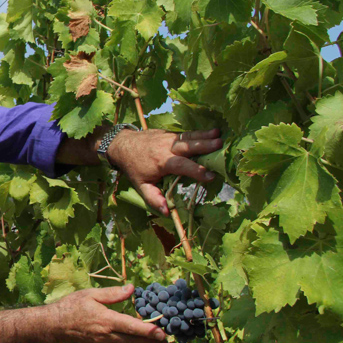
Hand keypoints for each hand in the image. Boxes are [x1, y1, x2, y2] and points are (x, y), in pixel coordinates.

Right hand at [46, 284, 166, 342]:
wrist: (55, 324)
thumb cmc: (72, 305)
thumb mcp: (91, 294)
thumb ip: (113, 293)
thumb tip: (132, 289)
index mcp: (106, 320)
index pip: (132, 327)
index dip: (149, 331)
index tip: (163, 333)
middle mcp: (106, 336)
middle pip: (134, 341)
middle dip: (152, 342)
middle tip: (167, 342)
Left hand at [106, 128, 221, 215]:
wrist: (122, 145)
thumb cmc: (133, 167)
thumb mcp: (141, 185)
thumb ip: (154, 198)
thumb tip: (167, 212)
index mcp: (162, 162)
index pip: (182, 166)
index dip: (196, 171)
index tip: (211, 176)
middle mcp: (167, 148)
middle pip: (187, 146)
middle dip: (204, 145)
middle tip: (220, 145)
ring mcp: (169, 138)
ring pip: (188, 137)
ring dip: (204, 135)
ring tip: (219, 134)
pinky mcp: (170, 133)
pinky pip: (186, 133)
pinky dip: (199, 132)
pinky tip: (212, 131)